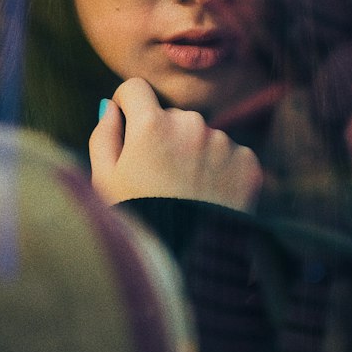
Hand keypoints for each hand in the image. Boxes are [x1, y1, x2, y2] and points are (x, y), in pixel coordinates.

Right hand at [89, 78, 262, 210]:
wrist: (189, 262)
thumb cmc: (139, 220)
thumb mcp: (105, 181)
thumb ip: (104, 136)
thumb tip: (110, 108)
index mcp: (151, 125)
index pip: (135, 89)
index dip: (127, 105)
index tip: (127, 122)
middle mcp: (190, 124)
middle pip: (171, 116)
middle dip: (163, 136)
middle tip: (159, 178)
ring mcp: (223, 142)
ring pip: (201, 136)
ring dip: (193, 154)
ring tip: (185, 193)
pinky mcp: (248, 162)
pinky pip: (229, 155)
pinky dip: (220, 171)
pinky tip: (209, 198)